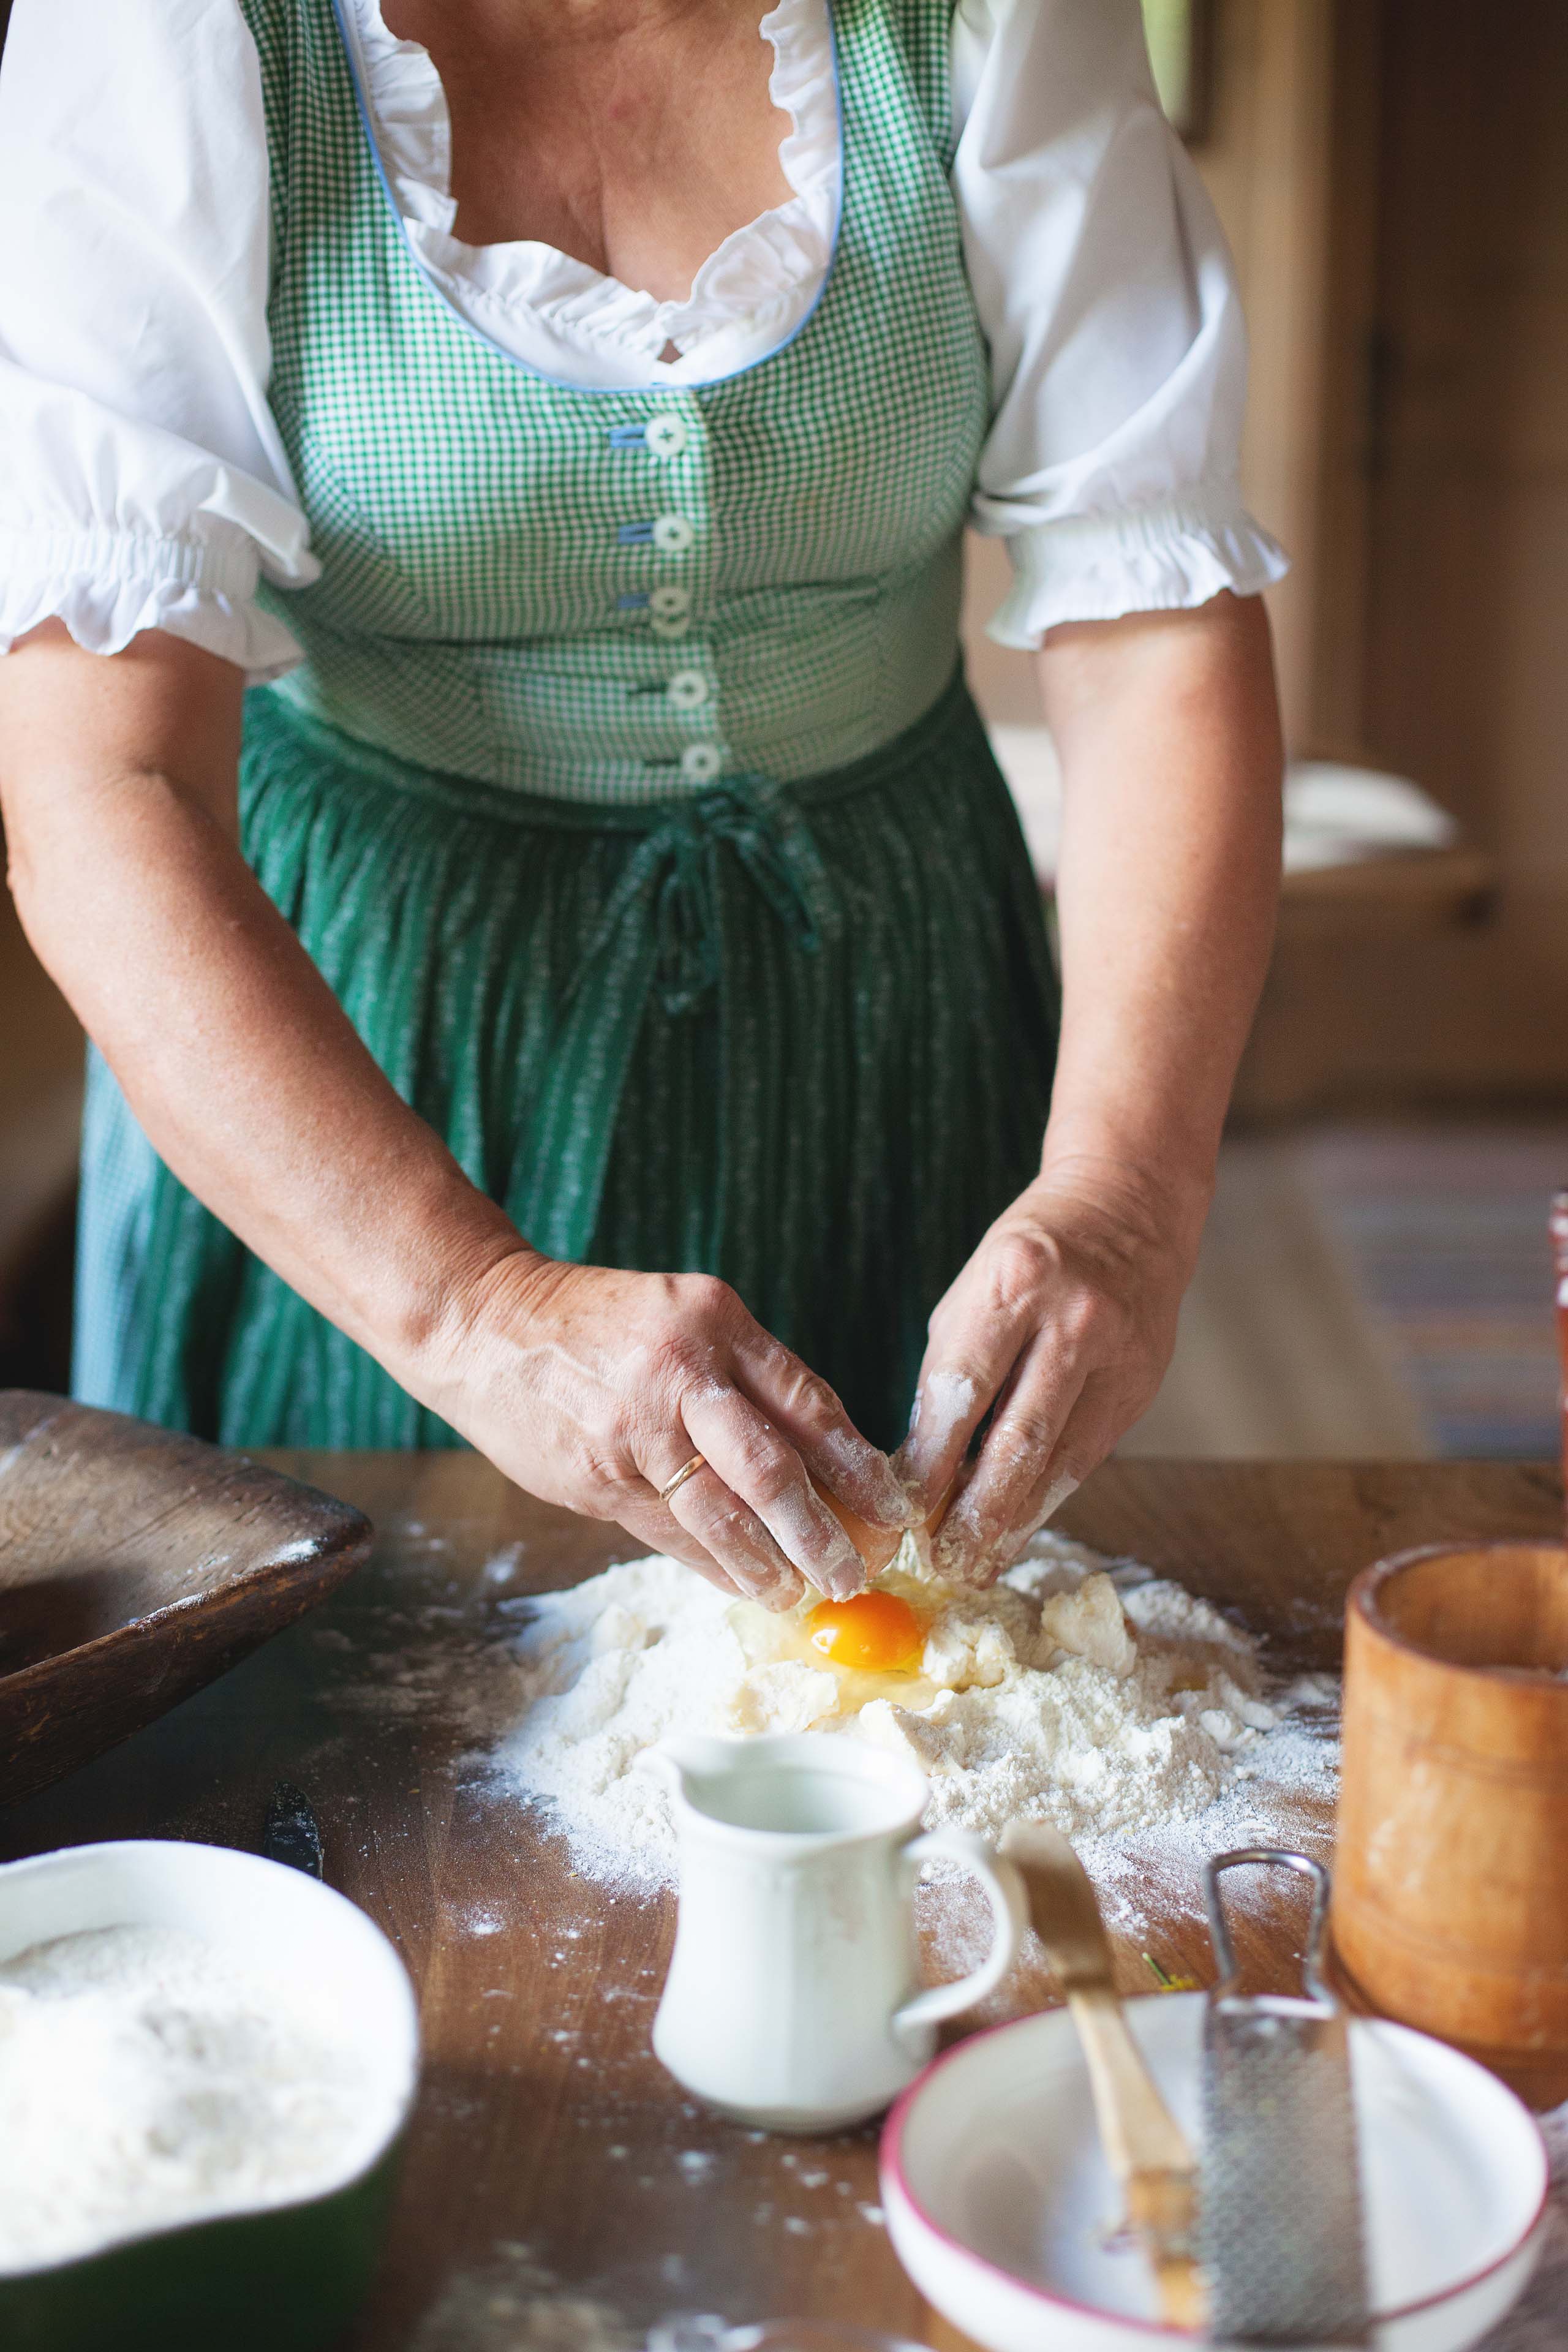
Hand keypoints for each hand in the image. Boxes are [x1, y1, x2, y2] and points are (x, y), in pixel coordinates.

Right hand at [430, 1251, 915, 1608]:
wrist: (483, 1322)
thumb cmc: (598, 1323)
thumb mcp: (684, 1316)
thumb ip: (745, 1379)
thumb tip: (823, 1461)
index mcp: (716, 1321)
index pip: (809, 1405)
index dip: (858, 1467)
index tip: (893, 1509)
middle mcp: (681, 1372)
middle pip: (774, 1470)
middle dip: (823, 1534)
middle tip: (858, 1573)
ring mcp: (635, 1429)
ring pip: (722, 1515)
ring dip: (770, 1566)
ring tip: (802, 1594)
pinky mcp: (598, 1476)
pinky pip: (670, 1533)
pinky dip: (714, 1564)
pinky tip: (744, 1584)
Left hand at [895, 1170, 1197, 1586]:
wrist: (1129, 1213)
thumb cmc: (1028, 1261)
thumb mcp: (972, 1296)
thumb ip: (950, 1376)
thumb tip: (920, 1471)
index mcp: (1014, 1285)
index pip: (964, 1390)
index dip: (932, 1460)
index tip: (903, 1510)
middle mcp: (1072, 1321)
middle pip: (1019, 1437)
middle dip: (977, 1511)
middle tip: (944, 1562)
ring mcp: (1118, 1356)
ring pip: (1061, 1460)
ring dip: (1015, 1520)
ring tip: (977, 1563)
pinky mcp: (1142, 1387)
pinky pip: (1088, 1457)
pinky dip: (1048, 1496)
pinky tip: (1019, 1527)